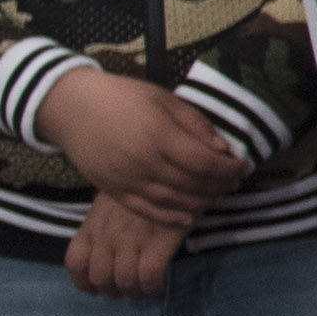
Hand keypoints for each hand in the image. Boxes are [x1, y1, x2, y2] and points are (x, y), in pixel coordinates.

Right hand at [40, 64, 245, 209]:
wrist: (72, 108)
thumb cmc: (123, 97)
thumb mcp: (165, 100)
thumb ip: (196, 126)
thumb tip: (223, 150)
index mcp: (159, 137)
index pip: (205, 163)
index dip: (229, 169)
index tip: (244, 167)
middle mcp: (143, 163)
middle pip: (192, 185)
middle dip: (219, 187)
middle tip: (234, 184)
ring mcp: (126, 180)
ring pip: (172, 202)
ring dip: (200, 203)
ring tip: (216, 197)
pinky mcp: (113, 191)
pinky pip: (146, 211)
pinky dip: (171, 218)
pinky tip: (189, 218)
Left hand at [65, 188, 186, 300]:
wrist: (169, 167)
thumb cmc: (140, 186)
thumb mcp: (110, 202)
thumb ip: (101, 226)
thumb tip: (101, 252)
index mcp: (92, 225)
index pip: (75, 263)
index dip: (84, 282)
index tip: (97, 288)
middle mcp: (107, 235)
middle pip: (100, 277)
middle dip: (113, 291)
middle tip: (126, 290)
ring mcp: (132, 238)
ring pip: (124, 281)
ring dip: (133, 292)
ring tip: (142, 290)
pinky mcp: (159, 241)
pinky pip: (149, 276)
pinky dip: (152, 286)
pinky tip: (158, 284)